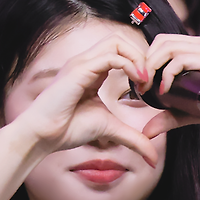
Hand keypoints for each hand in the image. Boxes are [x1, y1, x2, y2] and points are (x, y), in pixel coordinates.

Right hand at [11, 34, 157, 164]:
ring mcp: (81, 64)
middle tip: (150, 80)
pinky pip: (110, 57)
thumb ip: (135, 139)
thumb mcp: (113, 130)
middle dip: (142, 55)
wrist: (45, 134)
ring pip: (116, 42)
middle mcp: (87, 62)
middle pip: (120, 40)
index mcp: (94, 71)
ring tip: (145, 81)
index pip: (121, 51)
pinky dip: (130, 66)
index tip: (150, 86)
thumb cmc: (71, 128)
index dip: (141, 64)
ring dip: (138, 59)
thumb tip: (154, 159)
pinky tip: (137, 83)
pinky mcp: (79, 70)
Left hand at [139, 34, 199, 136]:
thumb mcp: (197, 110)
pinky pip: (180, 59)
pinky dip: (167, 74)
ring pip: (167, 46)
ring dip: (152, 67)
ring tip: (151, 88)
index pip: (165, 43)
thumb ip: (171, 117)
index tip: (144, 84)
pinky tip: (165, 90)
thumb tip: (146, 132)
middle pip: (161, 41)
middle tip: (142, 86)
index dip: (149, 60)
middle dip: (146, 62)